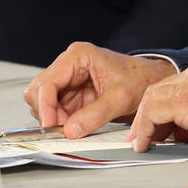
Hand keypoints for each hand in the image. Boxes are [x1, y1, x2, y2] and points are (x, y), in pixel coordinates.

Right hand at [24, 42, 175, 138]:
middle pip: (38, 91)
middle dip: (47, 112)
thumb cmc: (138, 80)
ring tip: (74, 126)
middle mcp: (68, 64)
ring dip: (53, 118)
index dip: (44, 106)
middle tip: (63, 129)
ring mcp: (68, 79)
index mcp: (78, 56)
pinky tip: (74, 125)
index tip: (50, 126)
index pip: (47, 82)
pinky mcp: (70, 93)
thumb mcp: (120, 98)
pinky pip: (53, 109)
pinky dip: (59, 121)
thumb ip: (95, 115)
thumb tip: (70, 130)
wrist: (149, 82)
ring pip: (42, 101)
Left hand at [128, 61, 187, 151]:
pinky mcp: (182, 97)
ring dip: (143, 123)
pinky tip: (145, 143)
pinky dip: (145, 129)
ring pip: (153, 98)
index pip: (176, 87)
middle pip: (161, 89)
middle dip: (148, 114)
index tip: (157, 126)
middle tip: (141, 135)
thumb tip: (179, 133)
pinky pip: (153, 112)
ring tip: (140, 142)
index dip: (163, 108)